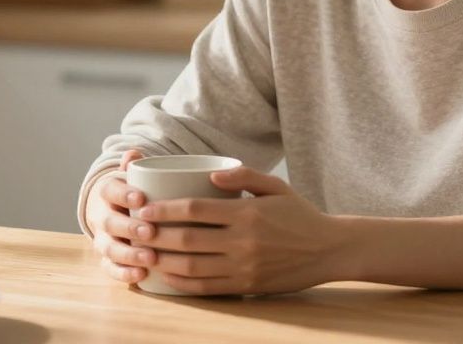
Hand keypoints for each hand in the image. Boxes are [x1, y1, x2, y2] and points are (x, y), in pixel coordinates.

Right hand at [88, 149, 154, 286]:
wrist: (113, 209)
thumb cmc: (133, 190)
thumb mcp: (133, 174)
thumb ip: (136, 165)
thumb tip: (134, 153)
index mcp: (107, 193)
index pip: (110, 191)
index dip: (124, 195)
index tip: (141, 198)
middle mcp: (102, 217)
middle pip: (110, 223)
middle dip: (129, 228)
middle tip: (150, 231)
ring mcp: (103, 240)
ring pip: (110, 249)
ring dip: (129, 255)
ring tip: (151, 258)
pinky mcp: (108, 260)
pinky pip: (111, 269)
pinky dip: (124, 273)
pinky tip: (141, 276)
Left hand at [135, 166, 350, 294]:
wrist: (328, 249)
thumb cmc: (299, 214)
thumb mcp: (276, 186)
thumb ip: (244, 176)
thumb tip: (212, 175)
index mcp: (246, 212)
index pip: (195, 209)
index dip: (165, 210)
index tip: (144, 209)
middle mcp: (242, 241)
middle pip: (187, 239)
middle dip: (155, 236)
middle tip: (134, 231)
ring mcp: (244, 266)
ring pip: (192, 267)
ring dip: (162, 261)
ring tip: (143, 253)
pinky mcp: (246, 285)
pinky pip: (206, 287)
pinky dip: (182, 283)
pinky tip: (167, 275)